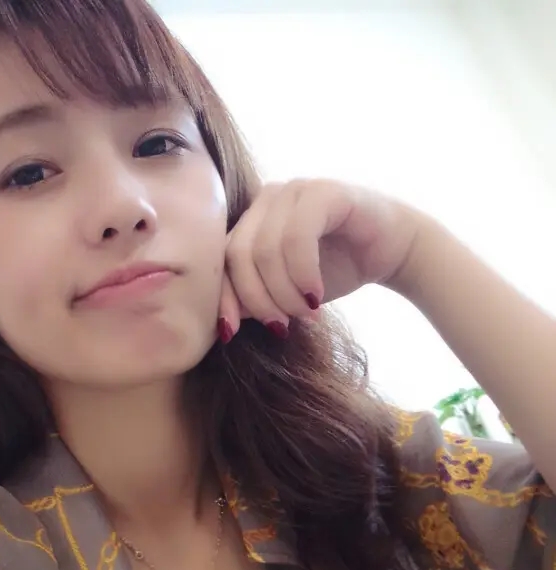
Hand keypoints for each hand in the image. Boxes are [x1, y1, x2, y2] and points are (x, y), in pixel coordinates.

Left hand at [217, 179, 423, 339]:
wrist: (393, 250)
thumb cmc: (337, 270)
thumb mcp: (286, 292)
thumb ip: (254, 299)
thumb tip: (222, 324)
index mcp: (252, 219)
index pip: (221, 259)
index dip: (223, 298)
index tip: (230, 334)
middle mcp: (267, 198)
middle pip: (238, 255)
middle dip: (259, 300)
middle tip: (283, 326)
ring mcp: (294, 191)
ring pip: (265, 251)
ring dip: (285, 294)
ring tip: (307, 314)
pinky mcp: (323, 192)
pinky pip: (298, 239)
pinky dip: (304, 275)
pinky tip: (317, 295)